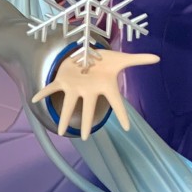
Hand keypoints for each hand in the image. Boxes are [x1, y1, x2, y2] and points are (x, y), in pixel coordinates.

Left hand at [33, 50, 159, 139]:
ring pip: (68, 104)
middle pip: (89, 109)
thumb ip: (138, 60)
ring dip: (65, 117)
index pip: (115, 102)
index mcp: (104, 87)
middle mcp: (88, 91)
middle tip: (87, 138)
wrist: (87, 53)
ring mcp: (74, 87)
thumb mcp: (121, 58)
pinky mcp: (62, 80)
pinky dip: (42, 93)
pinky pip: (51, 88)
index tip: (127, 128)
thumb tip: (158, 58)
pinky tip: (33, 100)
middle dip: (88, 122)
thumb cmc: (103, 61)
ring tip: (61, 132)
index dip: (121, 115)